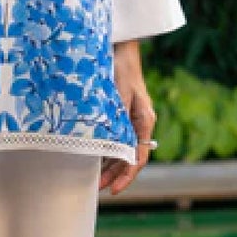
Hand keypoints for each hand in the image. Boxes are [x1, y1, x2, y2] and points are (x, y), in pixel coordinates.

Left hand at [99, 38, 156, 195]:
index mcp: (144, 120)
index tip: (114, 189)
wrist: (120, 47)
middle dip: (115, 175)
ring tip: (94, 180)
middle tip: (98, 189)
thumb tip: (112, 140)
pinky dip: (105, 151)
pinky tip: (92, 159)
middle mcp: (139, 123)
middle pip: (129, 157)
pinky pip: (115, 139)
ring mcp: (130, 120)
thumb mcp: (118, 91)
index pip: (138, 157)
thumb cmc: (120, 66)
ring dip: (109, 166)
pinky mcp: (120, 115)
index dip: (126, 176)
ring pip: (122, 151)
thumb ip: (116, 114)